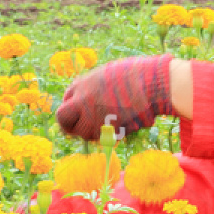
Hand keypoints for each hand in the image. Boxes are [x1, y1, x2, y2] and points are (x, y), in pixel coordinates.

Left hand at [56, 54, 174, 141]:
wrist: (151, 83)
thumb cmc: (136, 75)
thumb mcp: (108, 76)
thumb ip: (95, 89)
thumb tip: (94, 103)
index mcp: (82, 84)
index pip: (66, 100)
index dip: (73, 108)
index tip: (81, 112)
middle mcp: (81, 100)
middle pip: (62, 119)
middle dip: (70, 126)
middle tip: (80, 130)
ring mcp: (91, 116)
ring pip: (84, 134)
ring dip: (95, 132)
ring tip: (113, 122)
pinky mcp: (105, 130)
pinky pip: (102, 138)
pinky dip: (110, 135)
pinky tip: (124, 123)